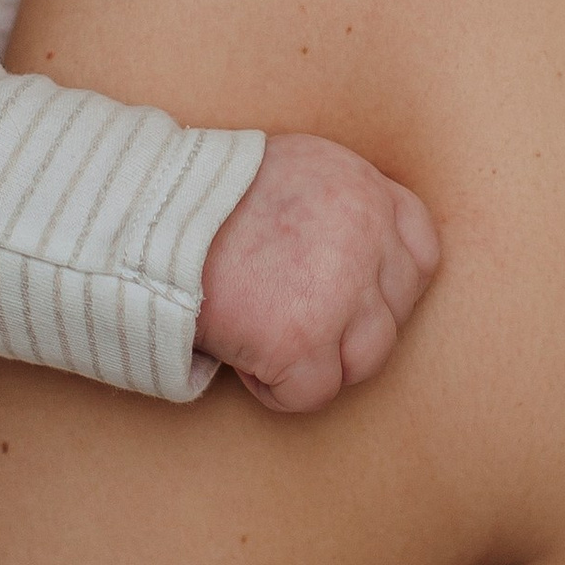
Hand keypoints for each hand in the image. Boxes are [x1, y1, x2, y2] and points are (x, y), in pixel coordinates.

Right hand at [195, 132, 439, 414]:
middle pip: (395, 314)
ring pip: (366, 361)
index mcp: (363, 187)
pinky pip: (315, 394)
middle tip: (288, 320)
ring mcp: (341, 289)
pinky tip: (241, 357)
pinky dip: (276, 390)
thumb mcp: (290, 170)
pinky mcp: (304, 338)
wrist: (143, 218)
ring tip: (265, 339)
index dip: (387, 287)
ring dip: (319, 363)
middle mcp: (366, 233)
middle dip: (347, 331)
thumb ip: (335, 206)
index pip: (421, 252)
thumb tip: (359, 265)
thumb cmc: (202, 199)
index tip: (349, 300)